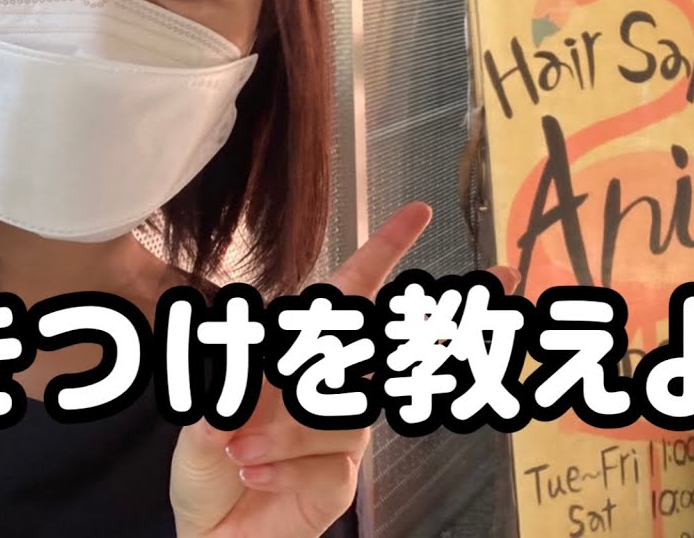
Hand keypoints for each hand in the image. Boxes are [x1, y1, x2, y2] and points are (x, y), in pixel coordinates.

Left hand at [168, 202, 518, 537]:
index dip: (381, 254)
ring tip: (237, 451)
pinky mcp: (343, 478)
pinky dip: (282, 467)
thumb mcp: (201, 427)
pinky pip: (329, 461)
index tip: (416, 214)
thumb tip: (242, 392)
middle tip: (493, 282)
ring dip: (284, 430)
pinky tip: (252, 473)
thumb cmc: (209, 473)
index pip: (347, 298)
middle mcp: (328, 388)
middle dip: (431, 318)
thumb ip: (224, 402)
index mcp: (295, 359)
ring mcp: (341, 434)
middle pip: (385, 343)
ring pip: (340, 409)